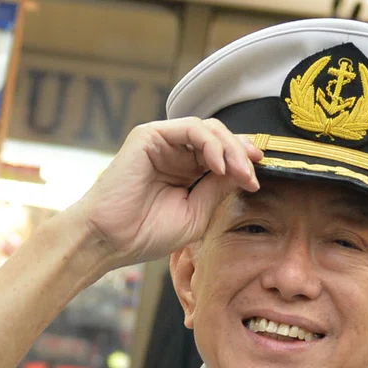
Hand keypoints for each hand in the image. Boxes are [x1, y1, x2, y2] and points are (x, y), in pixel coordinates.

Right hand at [55, 117, 262, 272]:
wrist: (110, 239)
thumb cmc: (146, 233)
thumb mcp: (197, 213)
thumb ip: (218, 189)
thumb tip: (245, 170)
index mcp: (184, 171)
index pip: (221, 155)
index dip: (242, 161)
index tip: (257, 178)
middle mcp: (174, 153)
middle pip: (219, 138)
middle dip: (241, 154)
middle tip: (252, 176)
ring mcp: (162, 142)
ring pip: (208, 129)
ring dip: (230, 149)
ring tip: (238, 172)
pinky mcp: (149, 136)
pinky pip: (190, 128)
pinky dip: (210, 143)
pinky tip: (218, 166)